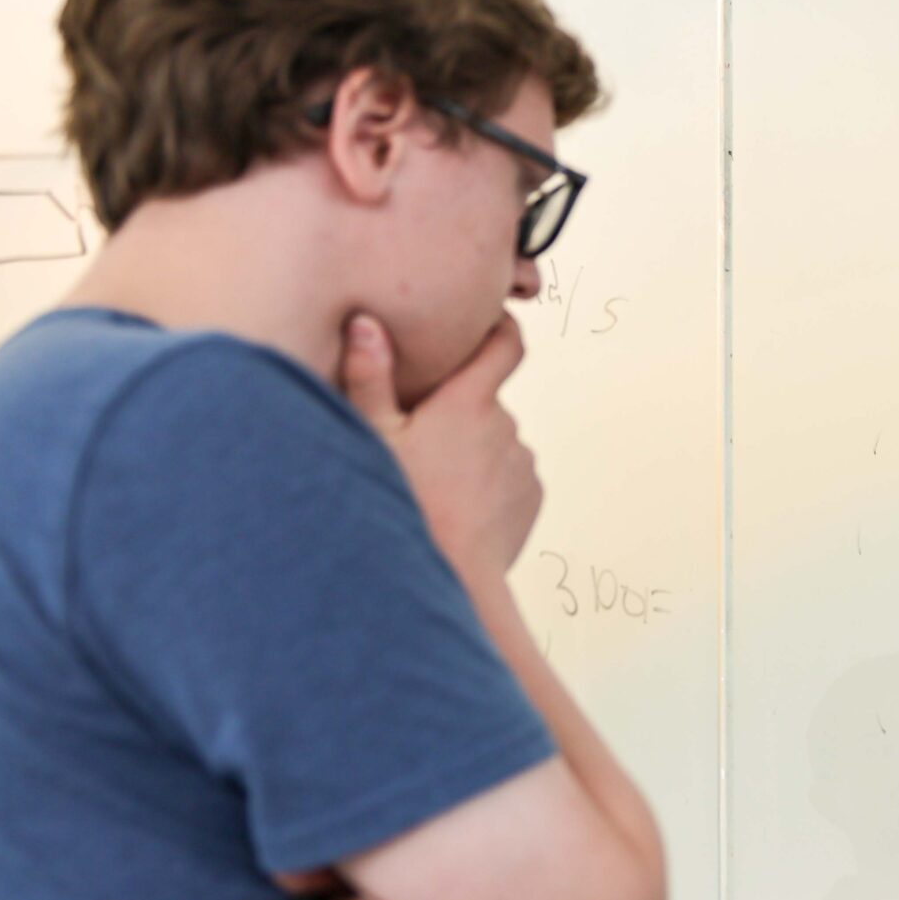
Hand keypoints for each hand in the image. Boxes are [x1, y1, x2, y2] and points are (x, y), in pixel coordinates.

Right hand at [338, 313, 541, 586]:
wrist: (449, 577)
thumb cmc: (401, 503)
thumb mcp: (371, 438)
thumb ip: (368, 378)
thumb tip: (366, 322)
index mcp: (469, 403)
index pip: (507, 345)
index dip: (502, 327)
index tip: (491, 322)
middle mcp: (506, 426)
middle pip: (485, 403)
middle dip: (458, 413)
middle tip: (418, 442)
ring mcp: (523, 462)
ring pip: (495, 442)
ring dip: (471, 451)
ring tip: (432, 484)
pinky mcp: (533, 495)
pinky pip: (509, 476)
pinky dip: (487, 482)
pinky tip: (455, 506)